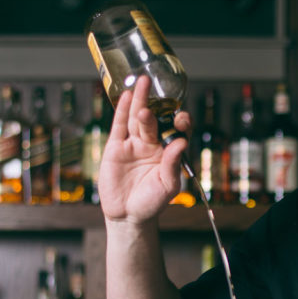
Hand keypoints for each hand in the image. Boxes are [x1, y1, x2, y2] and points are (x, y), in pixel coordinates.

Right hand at [98, 75, 191, 224]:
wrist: (128, 215)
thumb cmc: (152, 202)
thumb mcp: (168, 185)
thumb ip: (173, 164)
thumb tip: (181, 142)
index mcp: (168, 152)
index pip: (176, 131)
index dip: (180, 122)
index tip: (182, 119)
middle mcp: (152, 144)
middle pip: (156, 120)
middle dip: (157, 108)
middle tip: (157, 97)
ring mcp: (133, 144)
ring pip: (137, 119)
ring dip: (140, 101)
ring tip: (143, 83)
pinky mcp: (115, 147)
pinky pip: (119, 126)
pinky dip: (121, 110)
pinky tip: (126, 96)